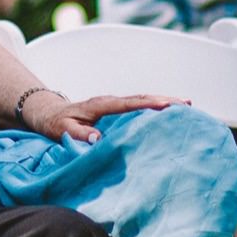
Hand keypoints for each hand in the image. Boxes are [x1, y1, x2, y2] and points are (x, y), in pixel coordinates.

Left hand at [22, 92, 184, 142]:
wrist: (49, 114)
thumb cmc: (55, 123)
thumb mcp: (62, 130)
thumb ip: (78, 134)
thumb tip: (97, 138)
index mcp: (100, 105)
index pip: (128, 104)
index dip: (148, 104)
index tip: (167, 105)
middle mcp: (110, 102)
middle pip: (141, 98)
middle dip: (164, 100)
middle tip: (188, 103)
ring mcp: (114, 105)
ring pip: (142, 101)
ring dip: (163, 102)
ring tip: (187, 105)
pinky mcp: (116, 111)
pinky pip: (138, 108)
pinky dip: (155, 108)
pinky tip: (170, 113)